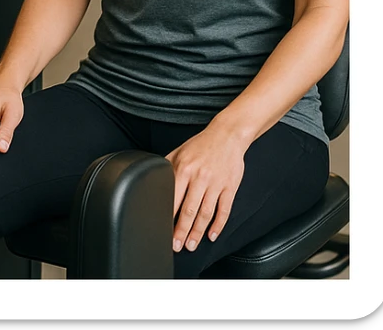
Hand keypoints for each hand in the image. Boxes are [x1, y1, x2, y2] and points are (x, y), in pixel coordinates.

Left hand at [165, 124, 247, 253]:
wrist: (227, 136)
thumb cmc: (201, 145)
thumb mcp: (179, 151)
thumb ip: (166, 166)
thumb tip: (152, 179)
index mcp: (184, 169)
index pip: (173, 198)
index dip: (168, 216)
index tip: (163, 230)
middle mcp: (200, 177)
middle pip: (189, 210)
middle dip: (181, 231)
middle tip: (176, 245)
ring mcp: (216, 184)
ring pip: (206, 213)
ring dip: (198, 232)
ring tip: (191, 245)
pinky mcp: (230, 188)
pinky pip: (224, 210)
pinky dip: (218, 225)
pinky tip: (212, 235)